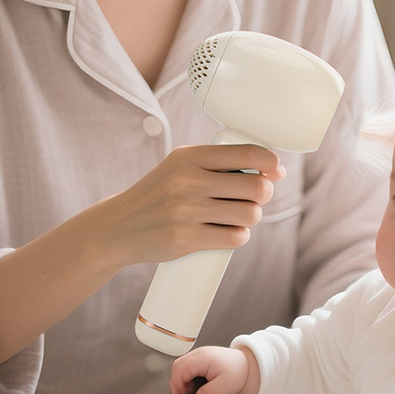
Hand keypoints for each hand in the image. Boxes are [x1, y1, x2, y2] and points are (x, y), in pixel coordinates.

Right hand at [98, 144, 285, 268]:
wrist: (119, 227)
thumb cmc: (160, 195)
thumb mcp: (182, 167)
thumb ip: (222, 164)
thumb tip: (275, 171)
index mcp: (189, 156)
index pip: (248, 154)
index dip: (271, 164)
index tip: (274, 172)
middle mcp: (187, 180)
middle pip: (256, 188)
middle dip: (262, 195)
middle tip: (251, 199)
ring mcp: (185, 211)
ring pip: (250, 215)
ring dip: (250, 218)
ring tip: (234, 217)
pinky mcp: (185, 239)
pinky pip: (235, 238)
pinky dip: (237, 237)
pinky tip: (225, 232)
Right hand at [170, 345, 259, 393]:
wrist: (248, 366)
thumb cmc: (239, 372)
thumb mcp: (224, 387)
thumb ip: (209, 393)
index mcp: (203, 358)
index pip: (181, 369)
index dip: (177, 384)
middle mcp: (200, 353)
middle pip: (178, 365)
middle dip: (176, 381)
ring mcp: (200, 354)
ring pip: (181, 364)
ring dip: (180, 378)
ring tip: (187, 391)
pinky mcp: (202, 358)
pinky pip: (187, 365)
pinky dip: (185, 375)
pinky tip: (192, 384)